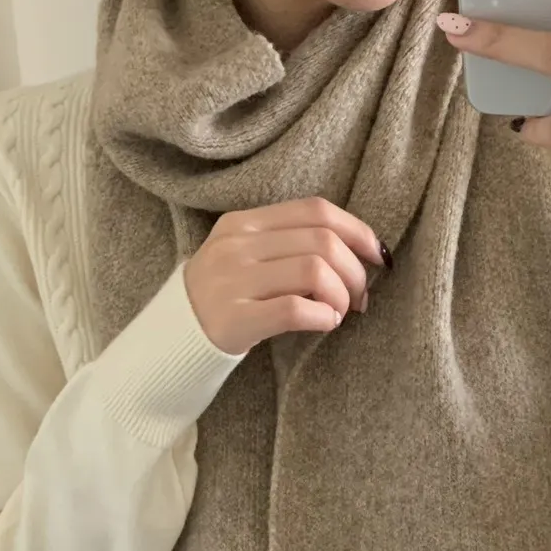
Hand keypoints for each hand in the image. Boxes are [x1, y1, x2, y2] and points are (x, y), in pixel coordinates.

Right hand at [183, 199, 389, 355]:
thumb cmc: (224, 299)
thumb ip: (288, 245)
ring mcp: (234, 281)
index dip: (357, 231)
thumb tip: (357, 253)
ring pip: (314, 271)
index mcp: (243, 223)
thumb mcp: (245, 257)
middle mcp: (237, 246)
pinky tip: (324, 323)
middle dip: (355, 272)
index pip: (315, 210)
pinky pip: (295, 309)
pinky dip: (323, 316)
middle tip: (359, 298)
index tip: (378, 256)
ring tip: (339, 313)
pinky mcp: (235, 318)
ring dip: (341, 296)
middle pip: (322, 242)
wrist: (172, 340)